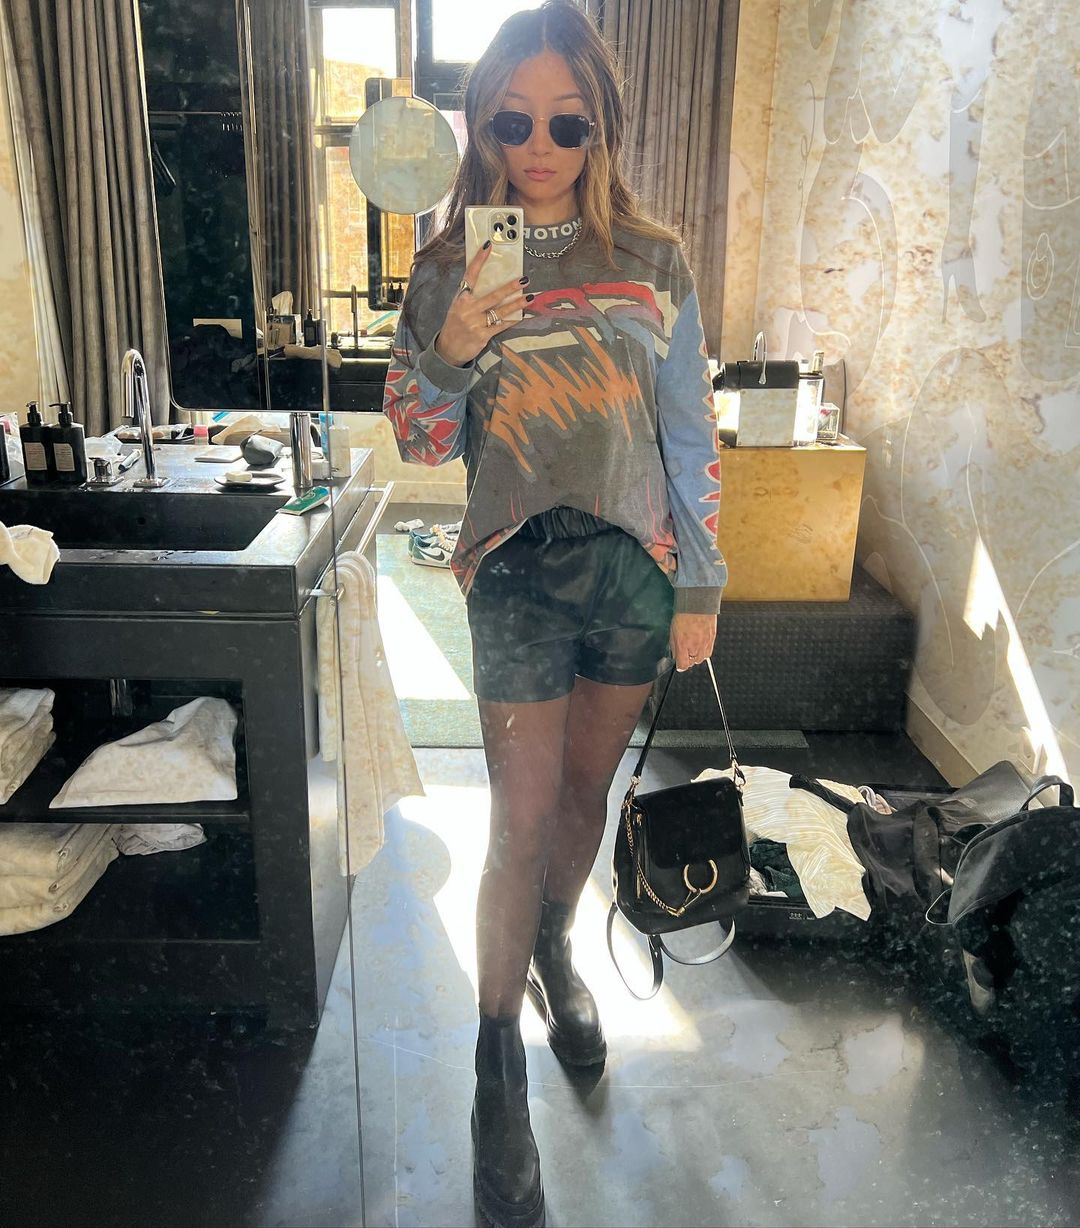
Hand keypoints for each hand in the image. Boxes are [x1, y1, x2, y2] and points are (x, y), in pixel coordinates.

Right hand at [434, 244, 530, 366]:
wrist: (448, 350)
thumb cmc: (455, 325)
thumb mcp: (458, 307)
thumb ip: (471, 296)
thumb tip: (489, 282)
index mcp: (461, 299)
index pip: (470, 275)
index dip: (479, 260)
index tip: (488, 246)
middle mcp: (467, 309)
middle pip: (492, 295)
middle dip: (510, 287)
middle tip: (524, 279)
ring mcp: (475, 323)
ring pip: (500, 311)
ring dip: (516, 303)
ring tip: (530, 297)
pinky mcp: (482, 336)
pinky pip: (500, 326)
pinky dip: (511, 321)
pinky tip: (522, 316)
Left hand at [669, 612, 716, 671]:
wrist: (697, 604)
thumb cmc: (684, 615)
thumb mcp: (673, 631)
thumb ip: (674, 646)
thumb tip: (676, 655)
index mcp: (683, 645)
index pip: (683, 665)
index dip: (680, 666)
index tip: (679, 664)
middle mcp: (695, 646)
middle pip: (692, 663)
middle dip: (688, 659)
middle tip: (686, 652)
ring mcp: (705, 643)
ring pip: (701, 658)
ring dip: (697, 656)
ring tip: (693, 647)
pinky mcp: (712, 638)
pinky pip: (709, 651)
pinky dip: (704, 651)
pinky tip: (701, 644)